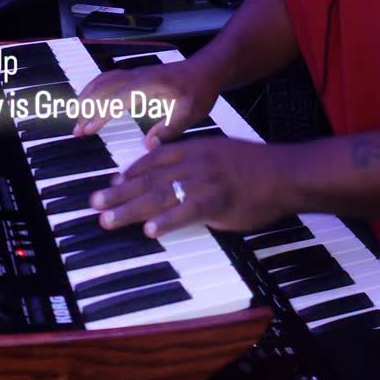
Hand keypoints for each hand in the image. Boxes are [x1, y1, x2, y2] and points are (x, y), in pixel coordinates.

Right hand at [74, 58, 218, 147]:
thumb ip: (169, 129)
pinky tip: (88, 101)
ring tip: (76, 118)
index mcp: (150, 85)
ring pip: (103, 81)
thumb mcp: (190, 113)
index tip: (88, 128)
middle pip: (105, 88)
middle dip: (88, 108)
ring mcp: (135, 75)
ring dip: (87, 98)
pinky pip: (108, 79)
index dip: (101, 113)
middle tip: (76, 130)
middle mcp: (138, 77)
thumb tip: (148, 145)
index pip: (119, 98)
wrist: (206, 70)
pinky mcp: (134, 76)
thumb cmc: (199, 90)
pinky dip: (93, 89)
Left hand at [89, 137, 296, 234]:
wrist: (285, 172)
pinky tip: (150, 230)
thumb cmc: (256, 167)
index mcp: (194, 148)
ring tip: (108, 219)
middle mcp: (194, 161)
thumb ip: (195, 163)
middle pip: (148, 177)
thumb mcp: (220, 153)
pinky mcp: (218, 200)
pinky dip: (167, 221)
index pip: (154, 159)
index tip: (112, 182)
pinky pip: (187, 212)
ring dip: (130, 208)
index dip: (130, 171)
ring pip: (160, 195)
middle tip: (94, 203)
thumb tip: (174, 179)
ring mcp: (205, 180)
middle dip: (118, 191)